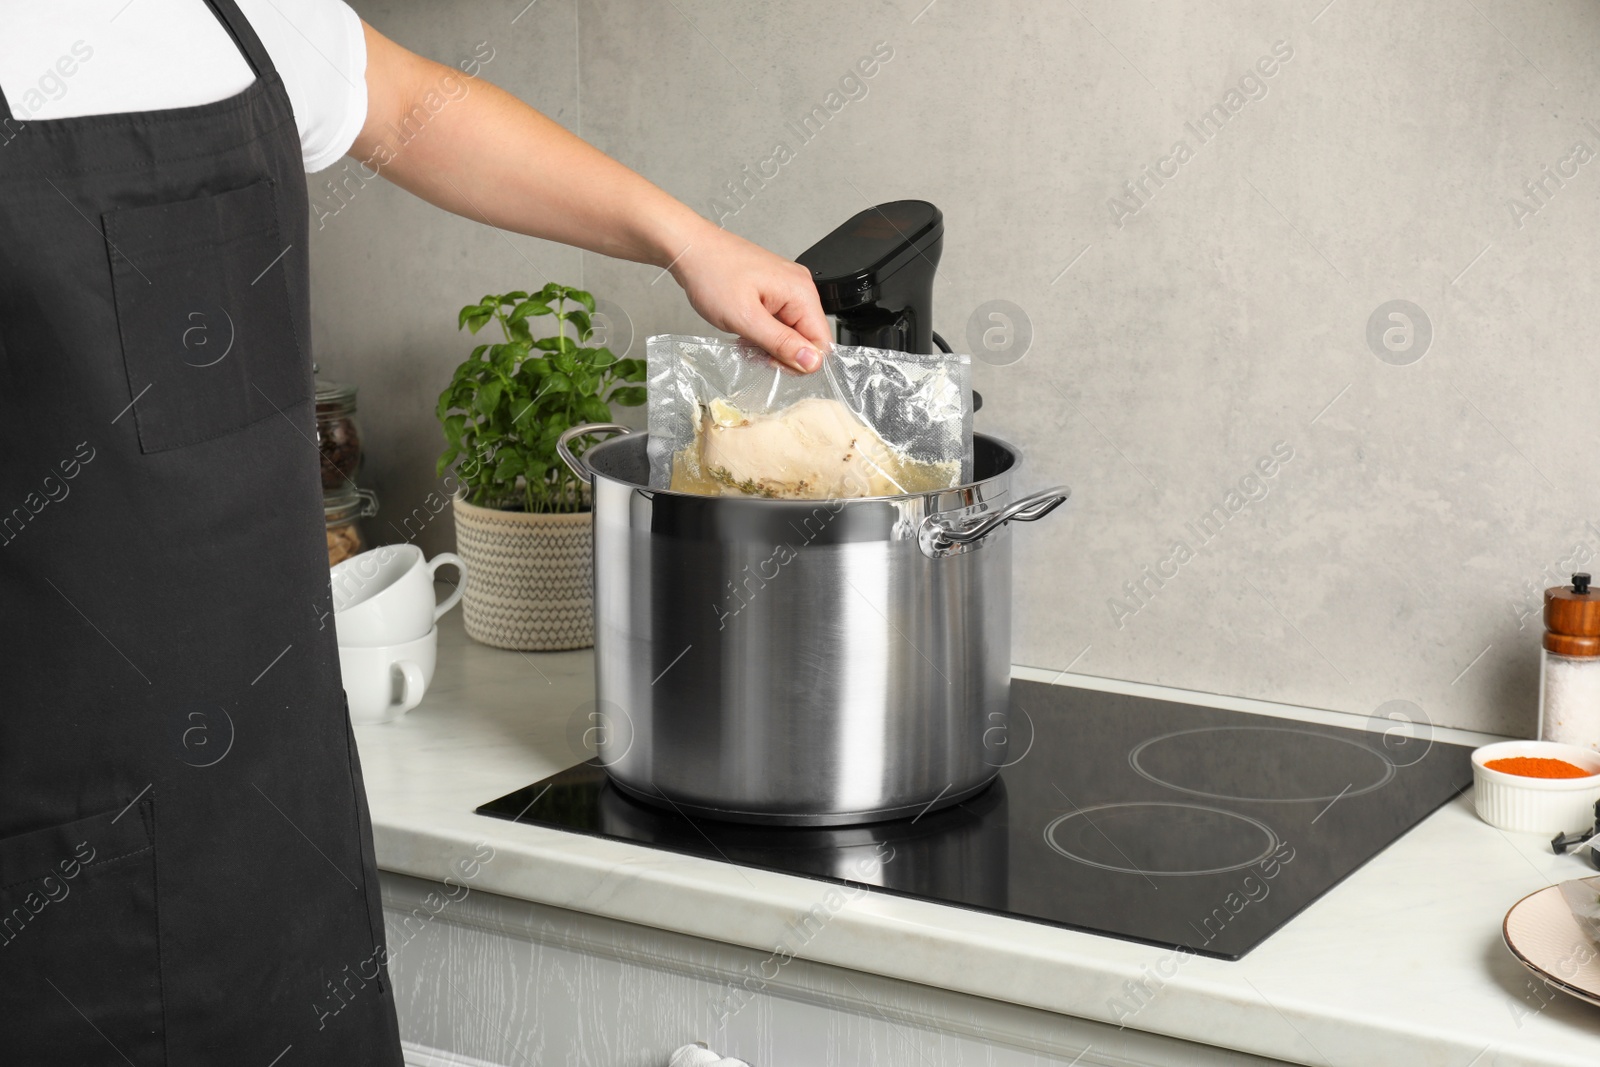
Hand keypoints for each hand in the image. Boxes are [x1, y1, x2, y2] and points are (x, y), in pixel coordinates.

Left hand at [668, 224, 832, 372]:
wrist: (690, 250)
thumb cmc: (712, 273)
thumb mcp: (745, 318)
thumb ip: (781, 343)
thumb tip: (812, 362)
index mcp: (801, 292)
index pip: (822, 343)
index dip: (799, 361)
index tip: (771, 360)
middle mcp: (799, 288)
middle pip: (807, 339)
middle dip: (780, 352)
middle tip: (752, 347)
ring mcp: (786, 288)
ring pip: (791, 333)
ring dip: (769, 343)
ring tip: (744, 334)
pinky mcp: (773, 291)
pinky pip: (778, 322)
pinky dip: (762, 331)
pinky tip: (745, 327)